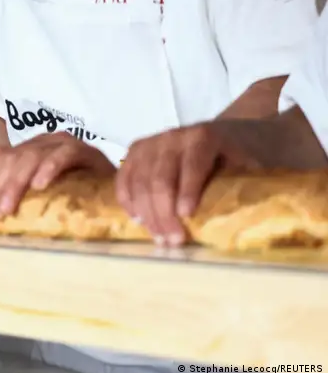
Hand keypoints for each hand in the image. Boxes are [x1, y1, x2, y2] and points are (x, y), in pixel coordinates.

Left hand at [0, 132, 115, 219]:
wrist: (116, 189)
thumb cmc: (78, 188)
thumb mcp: (43, 183)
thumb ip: (18, 169)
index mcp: (34, 147)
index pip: (4, 159)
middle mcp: (48, 141)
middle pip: (15, 158)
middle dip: (1, 186)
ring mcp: (67, 144)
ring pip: (33, 157)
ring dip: (17, 182)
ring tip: (10, 206)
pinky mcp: (87, 151)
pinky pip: (64, 155)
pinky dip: (50, 169)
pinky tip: (39, 186)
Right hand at [116, 123, 260, 247]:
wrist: (226, 132)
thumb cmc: (237, 155)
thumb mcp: (248, 164)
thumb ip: (244, 185)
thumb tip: (246, 220)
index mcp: (203, 137)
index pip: (192, 165)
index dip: (188, 190)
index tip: (187, 215)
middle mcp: (172, 136)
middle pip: (160, 178)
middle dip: (164, 212)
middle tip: (173, 240)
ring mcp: (150, 143)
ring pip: (139, 181)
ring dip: (146, 213)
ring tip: (159, 237)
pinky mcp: (135, 151)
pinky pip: (123, 179)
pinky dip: (127, 201)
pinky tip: (138, 219)